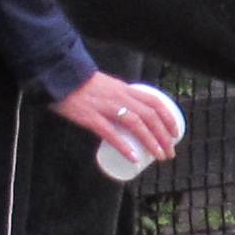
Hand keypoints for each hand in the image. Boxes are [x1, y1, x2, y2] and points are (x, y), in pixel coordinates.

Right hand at [53, 72, 181, 165]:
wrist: (58, 76)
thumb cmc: (83, 85)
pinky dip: (124, 147)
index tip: (176, 134)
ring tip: (158, 157)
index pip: (155, 103)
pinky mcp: (89, 116)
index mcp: (125, 89)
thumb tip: (133, 118)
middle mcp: (119, 97)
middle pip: (150, 116)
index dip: (169, 118)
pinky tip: (133, 158)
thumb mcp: (109, 87)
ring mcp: (105, 107)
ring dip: (150, 142)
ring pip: (135, 124)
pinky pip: (110, 133)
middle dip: (164, 136)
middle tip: (169, 153)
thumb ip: (120, 99)